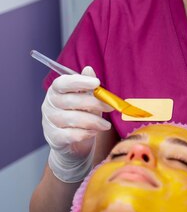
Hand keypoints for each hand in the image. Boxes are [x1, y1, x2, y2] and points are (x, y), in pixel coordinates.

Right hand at [42, 66, 112, 182]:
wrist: (72, 142)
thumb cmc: (80, 114)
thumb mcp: (86, 98)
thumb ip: (88, 85)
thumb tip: (89, 69)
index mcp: (56, 90)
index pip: (63, 83)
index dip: (79, 81)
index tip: (97, 83)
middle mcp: (49, 104)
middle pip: (71, 101)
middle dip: (94, 103)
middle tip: (111, 107)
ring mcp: (49, 121)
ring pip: (73, 119)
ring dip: (94, 121)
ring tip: (106, 125)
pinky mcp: (54, 138)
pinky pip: (71, 134)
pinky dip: (86, 133)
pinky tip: (94, 132)